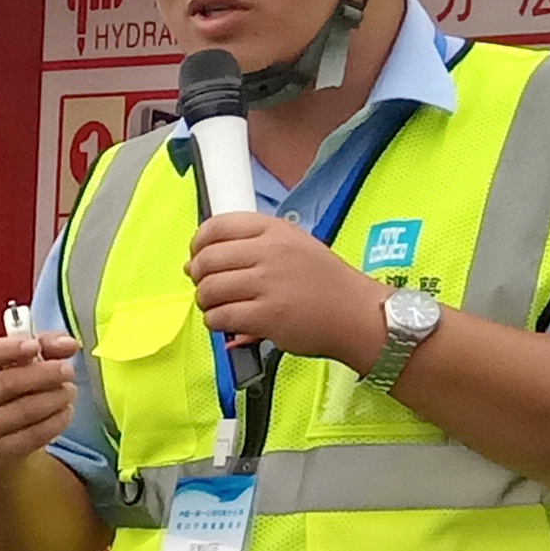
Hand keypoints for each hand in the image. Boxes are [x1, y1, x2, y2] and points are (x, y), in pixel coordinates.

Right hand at [0, 328, 81, 462]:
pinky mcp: (3, 448)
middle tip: (68, 370)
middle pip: (8, 383)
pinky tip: (66, 410)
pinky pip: (35, 434)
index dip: (9, 348)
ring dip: (55, 397)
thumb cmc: (14, 389)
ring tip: (69, 391)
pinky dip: (58, 420)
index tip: (35, 346)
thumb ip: (48, 347)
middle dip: (44, 374)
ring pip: (25, 410)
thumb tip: (69, 344)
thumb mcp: (24, 362)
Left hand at [186, 211, 392, 367]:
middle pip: (207, 260)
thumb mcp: (293, 247)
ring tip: (222, 308)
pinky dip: (217, 323)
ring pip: (208, 290)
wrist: (358, 315)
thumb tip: (191, 264)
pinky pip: (219, 317)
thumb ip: (248, 249)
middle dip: (199, 277)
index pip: (217, 226)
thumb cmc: (325, 284)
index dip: (198, 244)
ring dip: (207, 303)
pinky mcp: (267, 315)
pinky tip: (231, 324)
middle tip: (210, 288)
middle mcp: (271, 252)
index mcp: (276, 230)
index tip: (198, 257)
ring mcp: (269, 283)